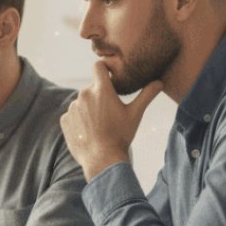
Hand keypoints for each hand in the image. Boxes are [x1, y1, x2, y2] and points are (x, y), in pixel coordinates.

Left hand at [61, 63, 161, 179]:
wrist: (102, 160)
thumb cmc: (120, 136)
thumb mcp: (135, 114)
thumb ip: (147, 95)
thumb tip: (160, 82)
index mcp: (101, 89)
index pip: (99, 65)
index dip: (105, 69)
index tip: (111, 76)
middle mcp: (84, 94)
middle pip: (92, 87)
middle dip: (100, 95)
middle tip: (110, 111)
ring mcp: (72, 107)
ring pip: (82, 101)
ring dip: (89, 107)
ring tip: (100, 124)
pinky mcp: (65, 120)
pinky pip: (73, 114)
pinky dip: (79, 119)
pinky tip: (89, 131)